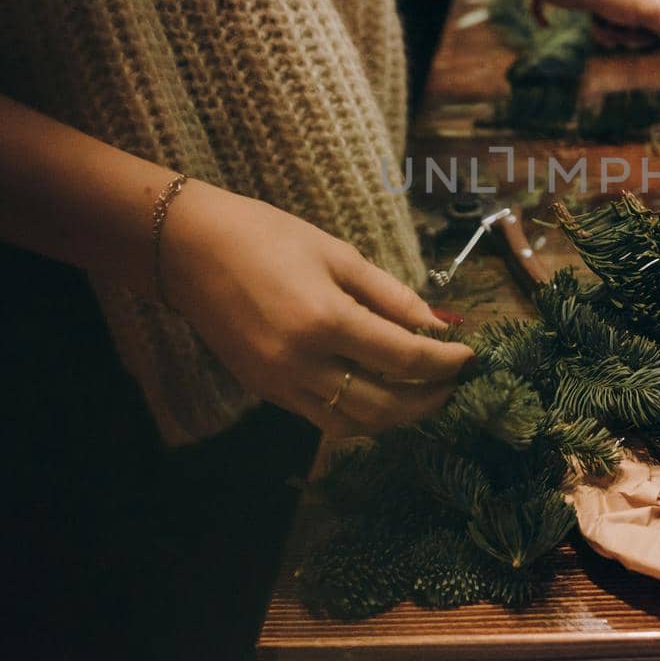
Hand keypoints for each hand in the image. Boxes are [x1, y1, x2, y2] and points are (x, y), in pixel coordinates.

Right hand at [158, 182, 472, 435]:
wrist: (189, 251)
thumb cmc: (267, 237)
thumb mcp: (337, 254)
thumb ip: (390, 296)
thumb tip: (437, 325)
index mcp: (325, 320)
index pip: (405, 358)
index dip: (445, 362)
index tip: (470, 357)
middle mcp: (302, 363)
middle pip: (384, 404)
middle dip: (429, 399)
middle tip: (454, 384)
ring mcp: (280, 384)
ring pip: (354, 423)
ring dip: (397, 417)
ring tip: (424, 395)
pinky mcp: (265, 392)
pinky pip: (324, 418)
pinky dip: (360, 415)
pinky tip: (381, 395)